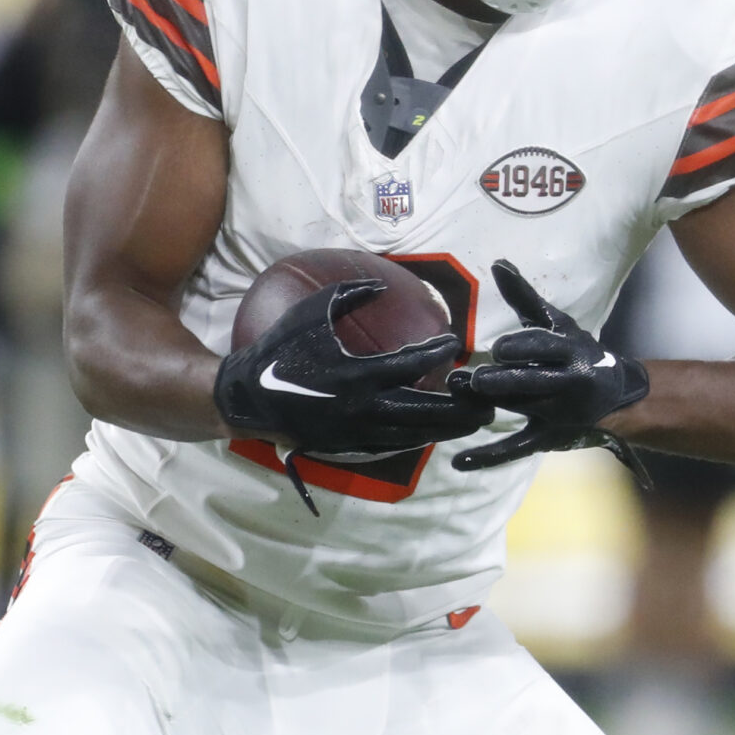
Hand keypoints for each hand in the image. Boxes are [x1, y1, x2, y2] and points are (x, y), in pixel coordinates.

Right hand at [214, 280, 487, 457]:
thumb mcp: (310, 312)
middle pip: (425, 411)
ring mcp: (357, 432)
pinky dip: (420, 439)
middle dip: (460, 408)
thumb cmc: (279, 350)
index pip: (410, 364)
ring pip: (415, 435)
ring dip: (448, 428)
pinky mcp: (350, 447)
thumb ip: (348, 294)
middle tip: (487, 400)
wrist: (246, 398)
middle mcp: (362, 407)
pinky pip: (394, 446)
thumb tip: (381, 286)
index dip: (437, 354)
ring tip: (475, 420)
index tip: (456, 344)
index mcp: (355, 373)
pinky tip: (439, 432)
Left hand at [450, 260, 649, 470]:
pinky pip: (516, 449)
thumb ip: (526, 297)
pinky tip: (459, 462)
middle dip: (505, 381)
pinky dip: (488, 457)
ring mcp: (557, 414)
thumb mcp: (558, 324)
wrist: (617, 396)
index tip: (500, 347)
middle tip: (475, 379)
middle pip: (533, 382)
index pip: (545, 348)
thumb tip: (497, 263)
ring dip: (491, 408)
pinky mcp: (546, 438)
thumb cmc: (578, 352)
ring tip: (460, 402)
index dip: (522, 348)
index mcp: (573, 352)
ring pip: (522, 411)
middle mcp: (568, 384)